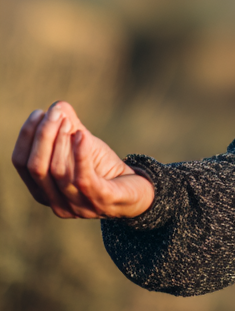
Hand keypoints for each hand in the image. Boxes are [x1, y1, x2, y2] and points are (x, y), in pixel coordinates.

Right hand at [11, 101, 154, 218]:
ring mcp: (77, 205)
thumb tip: (58, 105)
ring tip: (67, 120)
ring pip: (58, 172)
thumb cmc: (105, 169)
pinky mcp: (99, 200)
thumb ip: (70, 128)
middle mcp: (56, 202)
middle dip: (42, 136)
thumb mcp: (85, 146)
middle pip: (37, 168)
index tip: (38, 112)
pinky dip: (80, 154)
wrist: (136, 190)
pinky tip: (82, 135)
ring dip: (61, 142)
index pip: (22, 164)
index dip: (27, 137)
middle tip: (53, 112)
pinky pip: (83, 179)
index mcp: (44, 191)